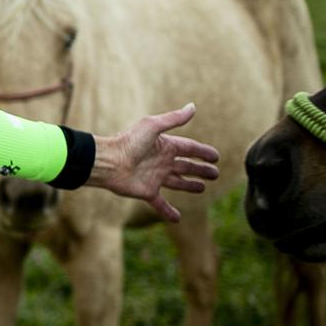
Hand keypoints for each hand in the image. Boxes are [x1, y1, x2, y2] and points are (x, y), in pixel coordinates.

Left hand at [87, 103, 219, 221]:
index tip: (216, 157)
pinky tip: (178, 218)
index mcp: (164, 145)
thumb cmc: (129, 142)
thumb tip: (193, 106)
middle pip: (186, 166)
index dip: (203, 152)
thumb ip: (173, 119)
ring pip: (177, 182)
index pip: (189, 148)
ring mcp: (155, 177)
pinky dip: (169, 212)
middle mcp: (161, 161)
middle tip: (216, 174)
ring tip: (203, 188)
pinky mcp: (147, 191)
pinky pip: (160, 204)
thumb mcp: (153, 126)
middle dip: (201, 169)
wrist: (109, 162)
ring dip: (190, 185)